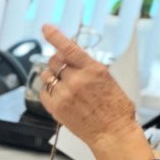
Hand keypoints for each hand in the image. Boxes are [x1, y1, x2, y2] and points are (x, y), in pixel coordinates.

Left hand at [39, 24, 154, 159]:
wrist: (112, 132)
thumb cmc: (115, 108)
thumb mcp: (108, 80)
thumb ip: (89, 68)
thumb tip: (72, 59)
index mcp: (93, 69)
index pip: (69, 48)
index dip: (55, 36)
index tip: (46, 27)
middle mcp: (77, 79)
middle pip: (54, 61)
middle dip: (57, 63)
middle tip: (64, 72)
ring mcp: (64, 93)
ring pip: (46, 75)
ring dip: (51, 77)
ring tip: (63, 86)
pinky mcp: (55, 107)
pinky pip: (43, 92)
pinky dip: (49, 91)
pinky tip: (60, 97)